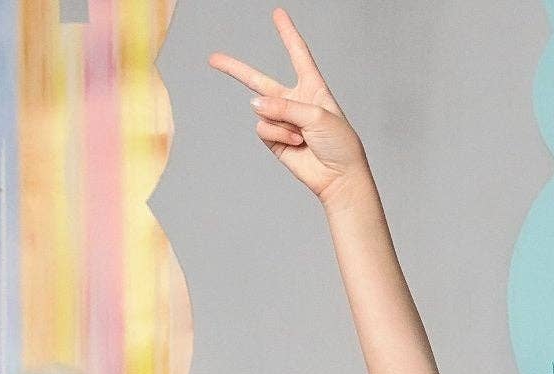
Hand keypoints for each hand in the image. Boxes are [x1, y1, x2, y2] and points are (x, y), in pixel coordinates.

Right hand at [208, 8, 369, 207]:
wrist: (339, 178)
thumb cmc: (339, 144)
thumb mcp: (317, 114)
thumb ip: (285, 105)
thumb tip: (254, 105)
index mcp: (312, 88)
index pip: (298, 54)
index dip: (288, 34)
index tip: (278, 14)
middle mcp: (294, 102)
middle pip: (259, 81)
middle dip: (236, 69)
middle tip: (213, 58)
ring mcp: (283, 122)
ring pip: (263, 110)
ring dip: (282, 121)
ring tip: (303, 135)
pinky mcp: (275, 140)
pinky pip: (264, 129)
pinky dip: (278, 135)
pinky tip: (296, 143)